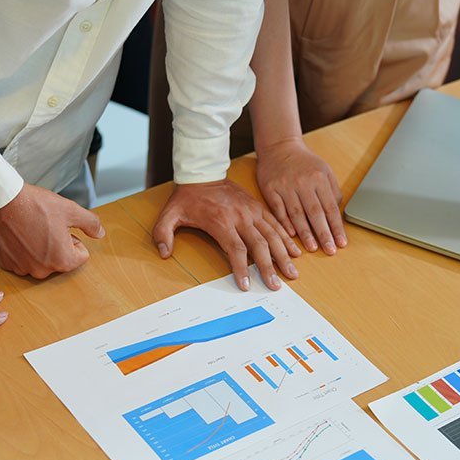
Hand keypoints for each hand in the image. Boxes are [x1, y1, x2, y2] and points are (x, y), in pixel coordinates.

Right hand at [0, 183, 103, 277]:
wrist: (1, 201)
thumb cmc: (34, 205)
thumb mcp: (70, 210)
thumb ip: (90, 223)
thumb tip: (100, 233)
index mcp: (62, 260)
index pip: (80, 256)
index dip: (73, 239)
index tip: (61, 228)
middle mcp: (42, 270)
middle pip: (60, 260)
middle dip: (57, 246)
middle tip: (45, 226)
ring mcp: (22, 269)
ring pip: (41, 261)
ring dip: (39, 248)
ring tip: (30, 229)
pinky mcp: (7, 264)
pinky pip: (22, 260)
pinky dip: (22, 249)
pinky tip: (18, 234)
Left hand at [153, 180, 300, 290]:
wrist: (203, 173)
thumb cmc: (187, 197)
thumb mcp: (169, 214)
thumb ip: (163, 233)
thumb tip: (164, 253)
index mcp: (221, 221)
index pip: (236, 249)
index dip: (242, 269)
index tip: (246, 286)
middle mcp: (240, 217)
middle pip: (259, 245)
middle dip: (269, 267)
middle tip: (276, 286)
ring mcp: (252, 211)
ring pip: (272, 235)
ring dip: (283, 255)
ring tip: (292, 273)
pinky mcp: (258, 207)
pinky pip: (276, 224)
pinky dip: (286, 238)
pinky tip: (295, 251)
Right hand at [256, 138, 346, 254]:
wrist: (279, 146)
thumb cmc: (304, 162)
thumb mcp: (324, 170)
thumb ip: (332, 191)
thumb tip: (336, 214)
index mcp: (319, 178)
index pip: (330, 207)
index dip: (336, 227)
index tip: (341, 243)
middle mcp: (303, 182)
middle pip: (315, 213)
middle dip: (323, 234)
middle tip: (329, 250)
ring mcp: (285, 186)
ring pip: (297, 214)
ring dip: (305, 233)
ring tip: (312, 248)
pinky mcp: (270, 189)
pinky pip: (279, 209)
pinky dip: (285, 223)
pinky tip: (291, 235)